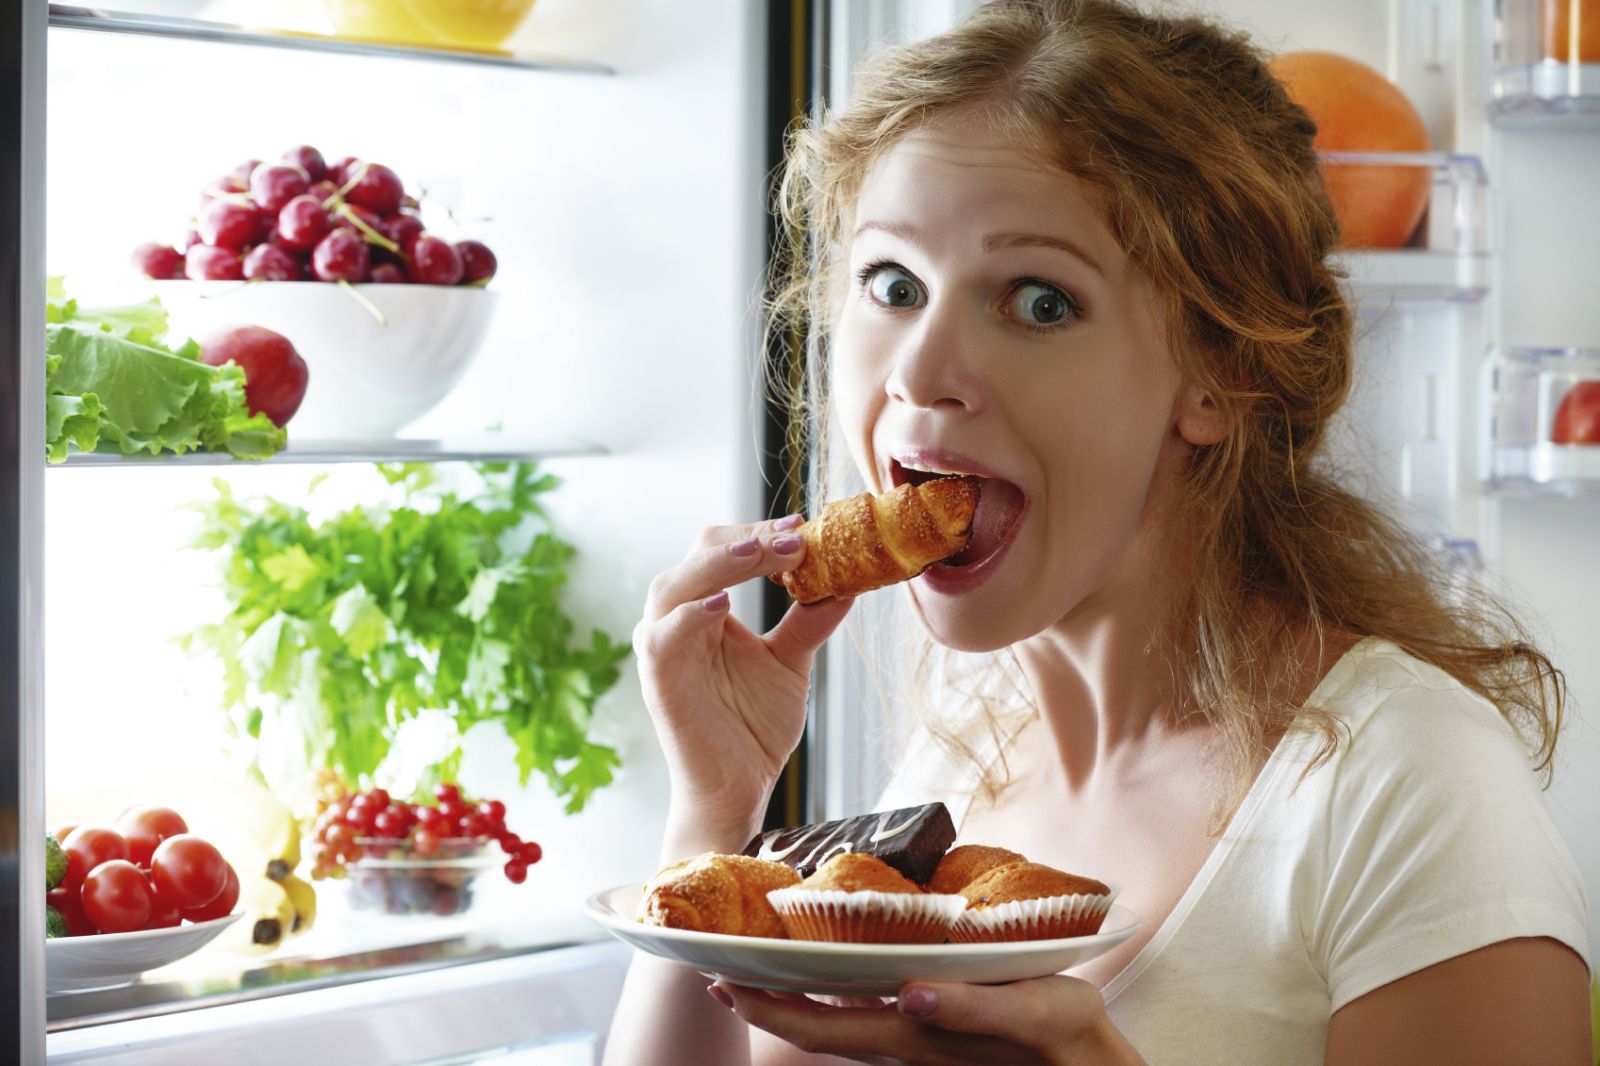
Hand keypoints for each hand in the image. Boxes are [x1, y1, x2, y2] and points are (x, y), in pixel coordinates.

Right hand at [633, 515, 852, 839]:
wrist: (738, 787)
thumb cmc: (754, 726)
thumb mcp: (791, 662)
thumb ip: (810, 620)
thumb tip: (849, 581)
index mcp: (705, 608)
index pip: (724, 549)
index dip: (762, 533)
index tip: (805, 526)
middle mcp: (677, 619)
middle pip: (700, 553)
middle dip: (749, 538)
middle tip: (795, 535)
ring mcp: (663, 647)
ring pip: (677, 584)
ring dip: (720, 562)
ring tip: (763, 551)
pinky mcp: (657, 678)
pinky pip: (665, 634)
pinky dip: (691, 614)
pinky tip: (723, 602)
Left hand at [713, 976, 1145, 1065]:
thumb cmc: (1065, 1038)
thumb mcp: (1029, 1014)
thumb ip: (969, 1007)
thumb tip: (910, 993)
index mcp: (916, 1034)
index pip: (822, 1028)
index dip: (768, 1009)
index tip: (723, 982)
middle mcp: (904, 1041)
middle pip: (816, 1029)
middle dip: (762, 1004)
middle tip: (717, 970)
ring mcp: (915, 1038)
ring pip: (837, 1021)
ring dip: (793, 997)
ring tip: (758, 962)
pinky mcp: (932, 1029)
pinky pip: (866, 1013)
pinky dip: (832, 993)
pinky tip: (826, 969)